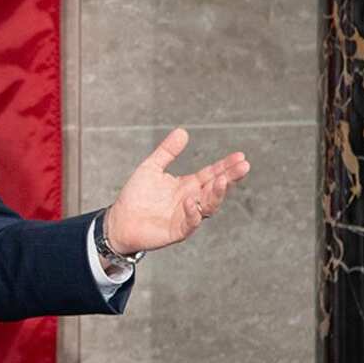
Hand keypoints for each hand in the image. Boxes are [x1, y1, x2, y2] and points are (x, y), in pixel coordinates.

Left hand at [104, 128, 249, 254]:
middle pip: (216, 188)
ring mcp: (186, 216)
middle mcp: (192, 200)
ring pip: (209, 206)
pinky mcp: (177, 231)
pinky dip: (193, 213)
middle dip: (230, 177)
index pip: (212, 174)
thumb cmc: (136, 196)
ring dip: (217, 194)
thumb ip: (167, 152)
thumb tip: (183, 131)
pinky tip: (192, 200)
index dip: (226, 165)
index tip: (240, 156)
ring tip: (223, 180)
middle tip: (243, 166)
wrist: (120, 220)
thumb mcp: (151, 167)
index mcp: (188, 185)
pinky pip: (190, 223)